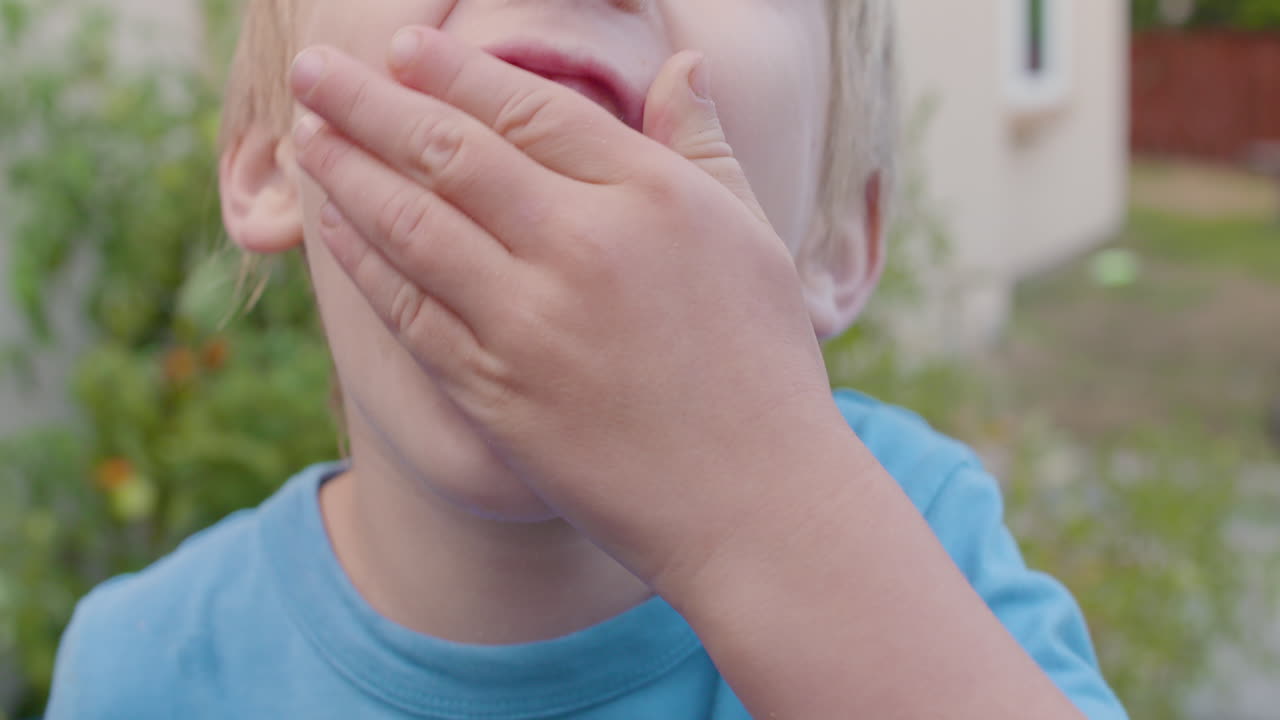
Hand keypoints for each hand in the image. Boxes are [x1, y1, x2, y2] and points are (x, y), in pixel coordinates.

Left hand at [289, 27, 846, 593]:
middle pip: (449, 154)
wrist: (752, 503)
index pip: (528, 110)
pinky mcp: (495, 394)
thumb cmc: (762, 365)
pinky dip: (363, 261)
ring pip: (412, 226)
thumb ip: (705, 146)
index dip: (453, 72)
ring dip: (347, 173)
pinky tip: (334, 225)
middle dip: (368, 103)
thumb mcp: (753, 238)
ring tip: (308, 136)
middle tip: (313, 70)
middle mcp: (581, 248)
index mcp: (650, 197)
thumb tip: (684, 64)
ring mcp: (530, 325)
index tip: (401, 46)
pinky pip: (410, 311)